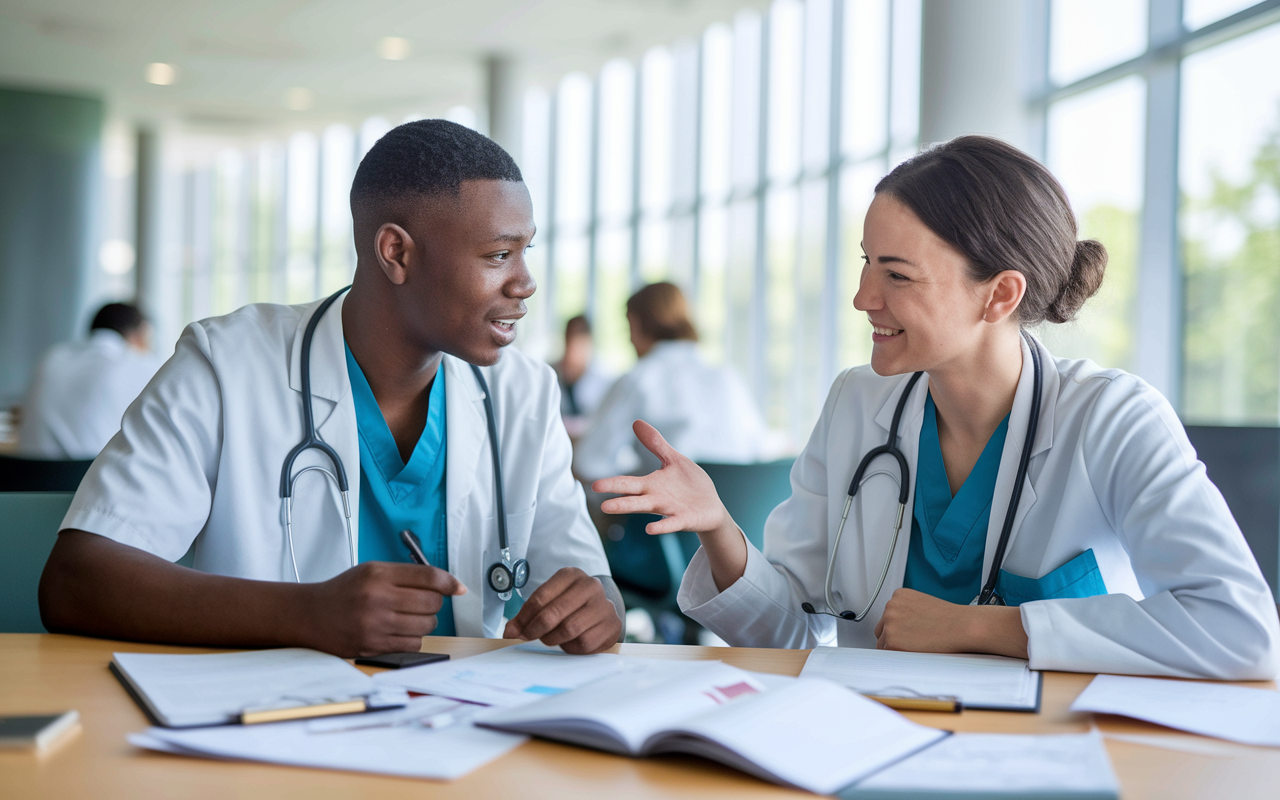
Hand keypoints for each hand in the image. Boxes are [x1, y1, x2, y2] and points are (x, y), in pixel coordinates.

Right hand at [299, 561, 466, 657]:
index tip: (458, 588)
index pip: (428, 576)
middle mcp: (377, 598)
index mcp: (378, 574)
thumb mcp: (372, 571)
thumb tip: (447, 584)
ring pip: (426, 625)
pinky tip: (399, 631)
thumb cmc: (344, 592)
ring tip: (407, 617)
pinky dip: (413, 638)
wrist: (310, 615)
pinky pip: (414, 644)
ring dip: (424, 622)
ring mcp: (375, 624)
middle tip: (423, 602)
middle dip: (434, 603)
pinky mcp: (373, 646)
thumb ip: (407, 575)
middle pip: (432, 602)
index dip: (449, 582)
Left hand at [503, 568, 621, 653]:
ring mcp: (603, 605)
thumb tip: (509, 632)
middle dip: (535, 629)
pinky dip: (571, 647)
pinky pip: (584, 643)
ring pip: (568, 629)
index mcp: (571, 575)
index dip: (523, 617)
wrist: (602, 612)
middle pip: (553, 613)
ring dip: (553, 639)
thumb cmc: (571, 606)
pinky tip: (570, 642)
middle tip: (527, 637)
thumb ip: (528, 615)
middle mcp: (590, 586)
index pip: (540, 597)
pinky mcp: (612, 625)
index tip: (513, 630)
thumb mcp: (550, 601)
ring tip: (550, 638)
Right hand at [592, 420, 731, 535]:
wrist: (711, 507)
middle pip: (631, 495)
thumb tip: (636, 422)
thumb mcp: (674, 460)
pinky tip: (649, 529)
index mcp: (652, 484)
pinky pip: (671, 523)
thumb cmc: (690, 485)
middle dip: (614, 492)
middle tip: (595, 489)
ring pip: (644, 508)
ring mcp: (669, 509)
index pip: (628, 483)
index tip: (593, 484)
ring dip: (626, 506)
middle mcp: (656, 498)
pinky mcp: (684, 519)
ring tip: (607, 507)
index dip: (612, 483)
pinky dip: (661, 526)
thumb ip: (655, 444)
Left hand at [874, 588, 1027, 657]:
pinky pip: (887, 653)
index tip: (907, 634)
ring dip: (896, 648)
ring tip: (917, 647)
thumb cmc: (950, 619)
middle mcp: (890, 606)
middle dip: (893, 638)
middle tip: (912, 644)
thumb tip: (898, 626)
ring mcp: (889, 623)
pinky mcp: (891, 640)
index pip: (887, 616)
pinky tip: (915, 652)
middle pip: (882, 629)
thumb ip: (907, 611)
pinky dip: (898, 655)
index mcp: (899, 595)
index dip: (898, 628)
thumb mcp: (923, 605)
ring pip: (883, 643)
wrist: (961, 626)